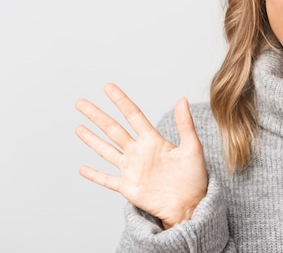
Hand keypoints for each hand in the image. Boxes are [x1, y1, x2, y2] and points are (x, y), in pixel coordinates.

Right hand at [75, 83, 207, 228]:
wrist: (190, 205)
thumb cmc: (195, 178)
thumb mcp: (192, 148)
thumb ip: (185, 124)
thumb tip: (182, 98)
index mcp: (154, 141)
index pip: (133, 115)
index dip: (120, 101)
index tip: (108, 87)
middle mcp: (139, 152)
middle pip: (113, 129)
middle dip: (97, 115)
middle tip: (81, 102)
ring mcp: (132, 169)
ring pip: (107, 150)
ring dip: (92, 139)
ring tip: (78, 127)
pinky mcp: (128, 187)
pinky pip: (107, 180)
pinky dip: (95, 175)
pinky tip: (82, 169)